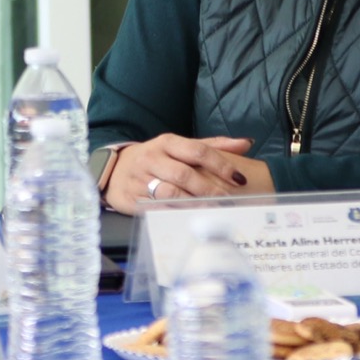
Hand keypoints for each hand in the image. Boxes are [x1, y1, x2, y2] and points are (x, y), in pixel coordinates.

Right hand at [102, 134, 253, 213]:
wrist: (114, 170)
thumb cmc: (155, 158)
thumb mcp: (178, 146)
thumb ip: (211, 145)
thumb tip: (245, 143)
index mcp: (167, 143)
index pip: (198, 151)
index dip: (221, 165)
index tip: (239, 179)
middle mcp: (152, 158)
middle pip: (185, 175)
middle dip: (210, 189)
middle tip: (228, 200)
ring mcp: (141, 179)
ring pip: (171, 193)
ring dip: (194, 203)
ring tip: (213, 210)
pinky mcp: (134, 198)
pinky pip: (158, 208)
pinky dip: (176, 213)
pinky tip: (191, 216)